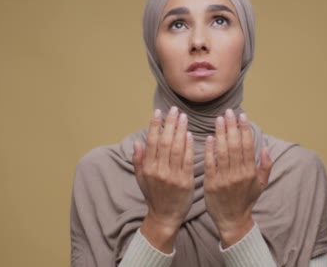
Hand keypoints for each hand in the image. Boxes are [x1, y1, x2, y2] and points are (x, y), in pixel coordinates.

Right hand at [132, 106, 194, 252]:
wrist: (165, 217)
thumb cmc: (154, 196)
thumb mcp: (141, 179)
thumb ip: (138, 160)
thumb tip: (137, 142)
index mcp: (148, 168)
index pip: (151, 142)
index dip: (154, 125)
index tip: (158, 112)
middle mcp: (159, 170)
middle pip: (165, 142)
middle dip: (170, 123)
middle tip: (175, 109)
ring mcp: (173, 176)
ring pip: (177, 148)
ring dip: (180, 130)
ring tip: (184, 117)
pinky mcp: (186, 181)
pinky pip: (188, 160)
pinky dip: (189, 146)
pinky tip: (190, 134)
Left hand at [203, 109, 272, 247]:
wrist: (232, 220)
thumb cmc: (246, 200)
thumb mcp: (261, 184)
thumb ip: (265, 166)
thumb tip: (265, 147)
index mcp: (250, 172)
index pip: (248, 146)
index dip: (245, 129)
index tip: (242, 116)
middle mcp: (238, 174)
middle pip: (235, 145)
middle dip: (232, 127)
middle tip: (228, 112)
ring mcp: (224, 178)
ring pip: (223, 152)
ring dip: (221, 134)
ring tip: (218, 119)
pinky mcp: (211, 183)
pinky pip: (211, 164)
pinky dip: (210, 150)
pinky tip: (209, 137)